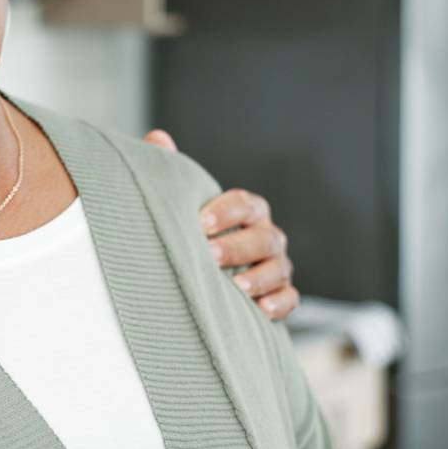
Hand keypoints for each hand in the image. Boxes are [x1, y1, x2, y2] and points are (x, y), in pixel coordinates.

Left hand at [144, 129, 299, 321]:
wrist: (208, 277)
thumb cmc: (197, 234)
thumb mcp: (185, 204)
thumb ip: (174, 172)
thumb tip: (157, 138)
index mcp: (248, 211)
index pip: (245, 203)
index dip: (226, 211)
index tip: (200, 222)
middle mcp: (267, 236)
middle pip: (263, 237)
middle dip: (238, 246)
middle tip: (209, 255)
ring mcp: (277, 266)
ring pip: (279, 268)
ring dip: (259, 278)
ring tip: (236, 286)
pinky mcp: (281, 296)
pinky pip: (290, 299)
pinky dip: (278, 304)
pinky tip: (259, 310)